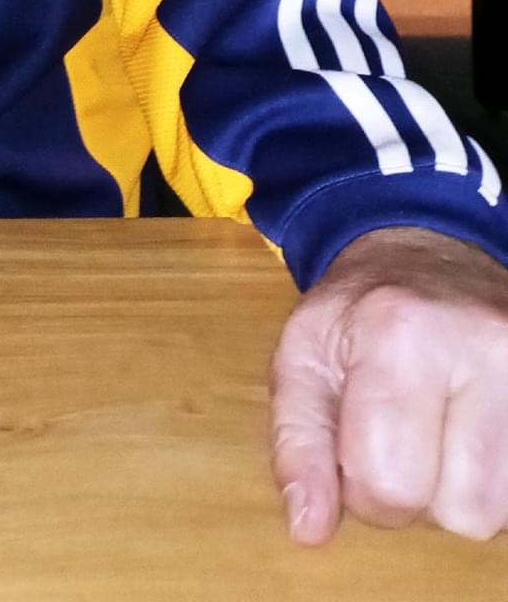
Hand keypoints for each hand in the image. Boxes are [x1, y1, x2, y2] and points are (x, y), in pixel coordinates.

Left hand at [270, 224, 507, 542]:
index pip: (389, 483)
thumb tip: (308, 528)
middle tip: (403, 436)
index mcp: (401, 334)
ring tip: (439, 434)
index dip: (363, 489)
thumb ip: (298, 445)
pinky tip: (470, 435)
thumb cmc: (361, 312)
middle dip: (420, 494)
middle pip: (461, 511)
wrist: (429, 257)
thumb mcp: (302, 357)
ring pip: (502, 511)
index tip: (357, 444)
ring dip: (463, 490)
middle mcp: (482, 349)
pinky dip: (494, 479)